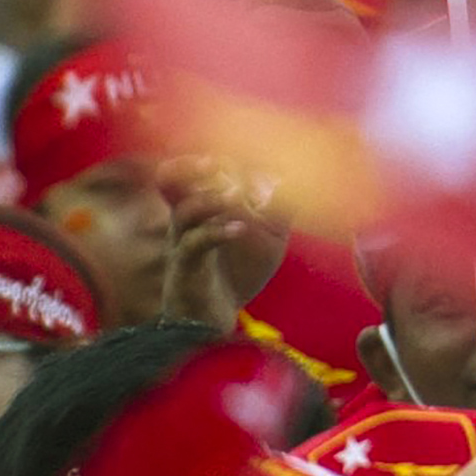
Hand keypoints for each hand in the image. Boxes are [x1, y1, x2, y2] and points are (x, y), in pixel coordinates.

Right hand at [159, 157, 281, 326]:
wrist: (216, 320)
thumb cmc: (238, 274)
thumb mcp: (269, 237)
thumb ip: (281, 208)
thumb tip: (298, 177)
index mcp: (204, 206)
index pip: (198, 169)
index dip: (219, 159)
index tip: (250, 155)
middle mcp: (187, 220)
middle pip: (177, 180)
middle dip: (198, 167)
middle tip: (219, 162)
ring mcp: (183, 242)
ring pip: (186, 211)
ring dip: (211, 200)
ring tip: (236, 196)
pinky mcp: (185, 267)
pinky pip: (193, 243)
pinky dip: (217, 232)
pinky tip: (241, 229)